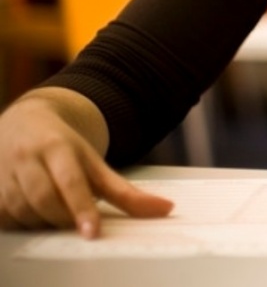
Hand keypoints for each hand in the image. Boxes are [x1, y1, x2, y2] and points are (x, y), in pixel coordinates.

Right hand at [0, 94, 173, 236]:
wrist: (25, 121)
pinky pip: (5, 217)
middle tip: (78, 223)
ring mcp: (4, 171)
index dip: (81, 208)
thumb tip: (165, 210)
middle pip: (44, 199)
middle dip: (63, 218)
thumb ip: (126, 192)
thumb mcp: (96, 163)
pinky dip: (22, 224)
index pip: (71, 181)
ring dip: (43, 222)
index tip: (92, 232)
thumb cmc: (64, 146)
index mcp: (58, 147)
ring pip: (22, 211)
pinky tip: (34, 215)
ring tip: (57, 214)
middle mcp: (28, 157)